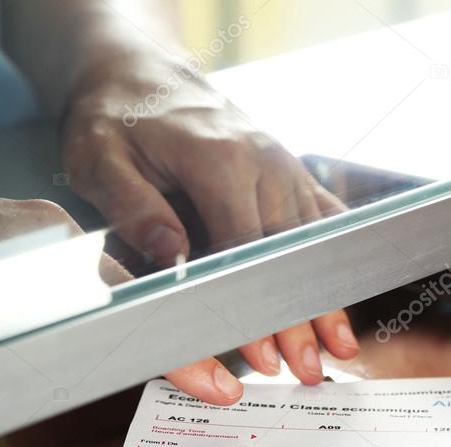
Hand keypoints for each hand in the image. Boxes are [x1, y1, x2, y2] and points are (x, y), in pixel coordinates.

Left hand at [61, 60, 359, 385]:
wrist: (142, 72)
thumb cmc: (116, 117)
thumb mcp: (100, 157)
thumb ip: (134, 208)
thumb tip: (175, 258)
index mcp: (218, 160)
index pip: (246, 249)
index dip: (254, 305)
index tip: (261, 351)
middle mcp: (263, 162)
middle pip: (290, 253)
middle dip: (300, 316)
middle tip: (306, 370)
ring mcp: (283, 165)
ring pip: (314, 242)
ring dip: (327, 296)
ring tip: (341, 346)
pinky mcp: (289, 170)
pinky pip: (323, 215)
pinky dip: (336, 256)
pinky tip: (349, 290)